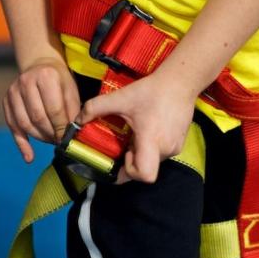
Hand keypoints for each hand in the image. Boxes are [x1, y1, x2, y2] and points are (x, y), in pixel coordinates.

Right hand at [3, 57, 80, 162]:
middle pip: (38, 118)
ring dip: (39, 138)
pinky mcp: (6, 101)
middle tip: (59, 141)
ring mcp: (13, 91)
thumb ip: (72, 112)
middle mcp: (26, 82)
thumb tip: (72, 135)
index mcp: (46, 76)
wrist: (40, 66)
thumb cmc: (60, 81)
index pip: (54, 109)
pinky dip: (21, 144)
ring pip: (24, 124)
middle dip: (50, 134)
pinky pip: (13, 126)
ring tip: (50, 141)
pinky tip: (29, 156)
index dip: (61, 127)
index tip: (67, 138)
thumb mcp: (71, 91)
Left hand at [76, 72, 197, 183]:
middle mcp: (166, 149)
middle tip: (123, 142)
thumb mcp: (120, 98)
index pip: (143, 175)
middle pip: (145, 168)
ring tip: (135, 132)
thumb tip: (78, 119)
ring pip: (152, 161)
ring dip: (140, 153)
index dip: (129, 172)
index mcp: (151, 141)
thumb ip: (95, 107)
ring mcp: (175, 148)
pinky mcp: (179, 143)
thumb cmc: (152, 91)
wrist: (180, 82)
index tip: (121, 156)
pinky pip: (160, 154)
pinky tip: (146, 129)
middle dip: (130, 159)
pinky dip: (150, 148)